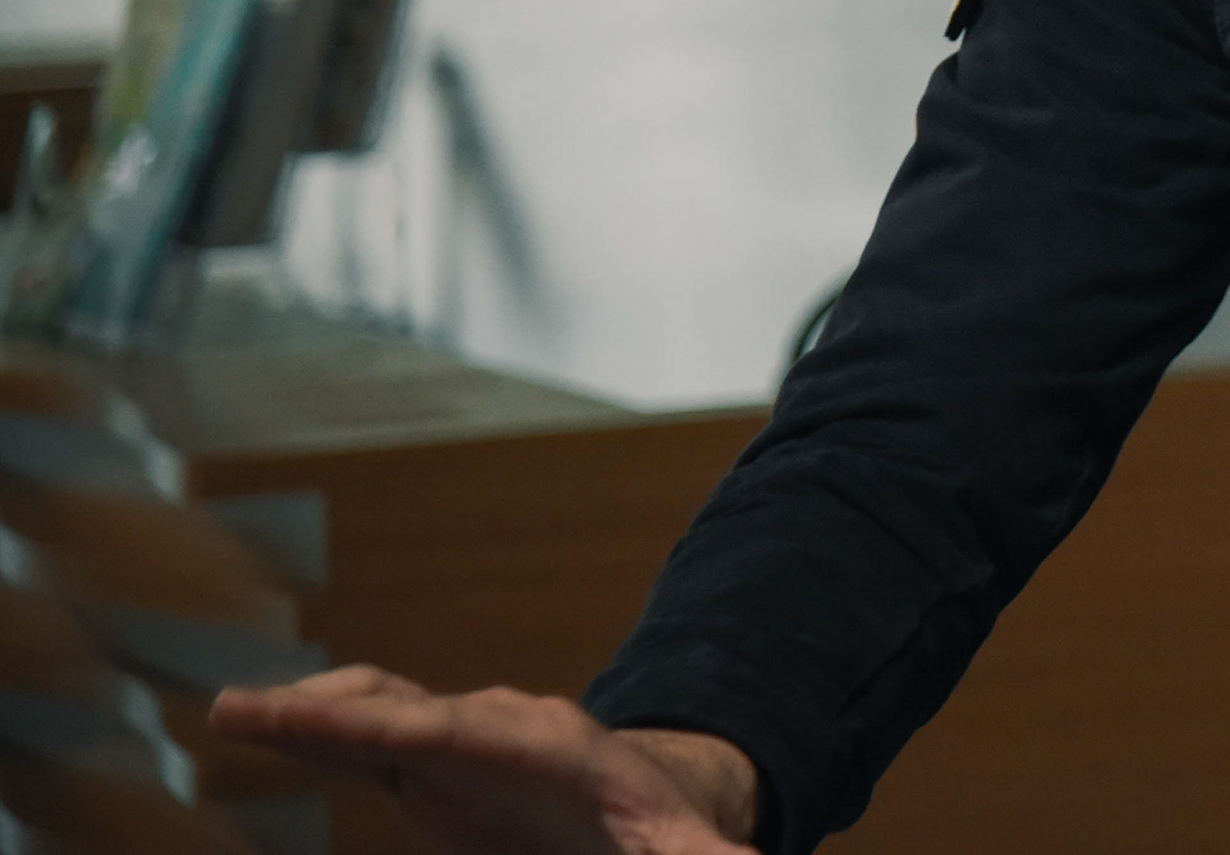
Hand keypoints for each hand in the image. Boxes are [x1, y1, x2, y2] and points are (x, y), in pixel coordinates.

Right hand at [209, 668, 758, 853]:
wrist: (642, 796)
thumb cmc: (651, 822)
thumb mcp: (674, 843)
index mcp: (541, 747)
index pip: (457, 732)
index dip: (392, 726)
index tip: (334, 714)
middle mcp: (488, 726)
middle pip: (402, 709)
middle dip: (328, 709)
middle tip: (246, 709)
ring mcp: (453, 737)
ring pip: (374, 710)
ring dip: (307, 711)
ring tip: (235, 712)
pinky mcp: (427, 761)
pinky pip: (361, 738)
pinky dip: (309, 730)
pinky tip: (253, 724)